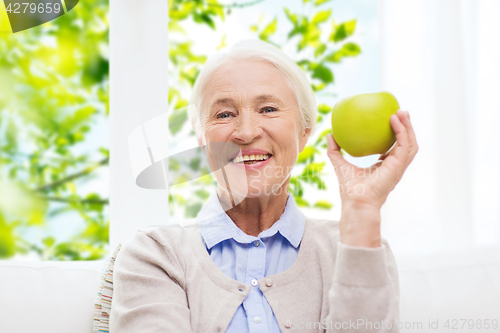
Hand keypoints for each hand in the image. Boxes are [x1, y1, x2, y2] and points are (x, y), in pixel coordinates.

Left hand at [326, 109, 417, 245]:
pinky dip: (402, 131)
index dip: (395, 134)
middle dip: (407, 127)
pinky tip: (394, 120)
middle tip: (400, 111)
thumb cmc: (350, 189)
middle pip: (407, 143)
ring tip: (402, 112)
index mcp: (384, 167)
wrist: (356, 202)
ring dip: (408, 127)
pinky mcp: (398, 166)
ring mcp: (398, 167)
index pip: (394, 148)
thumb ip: (335, 150)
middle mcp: (394, 167)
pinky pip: (404, 145)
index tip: (391, 120)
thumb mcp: (340, 164)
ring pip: (411, 143)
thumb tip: (329, 134)